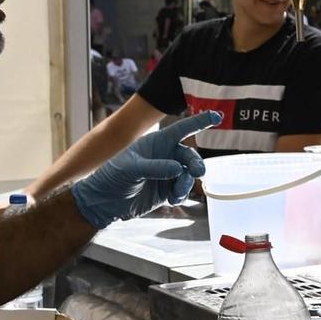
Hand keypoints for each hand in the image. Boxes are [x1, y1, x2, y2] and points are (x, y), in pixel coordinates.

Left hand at [71, 112, 218, 227]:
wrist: (103, 202)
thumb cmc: (111, 177)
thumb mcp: (131, 168)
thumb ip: (156, 167)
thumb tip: (179, 168)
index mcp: (156, 143)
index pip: (182, 129)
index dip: (200, 122)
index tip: (217, 117)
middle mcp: (164, 156)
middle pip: (190, 156)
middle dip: (196, 164)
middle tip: (197, 172)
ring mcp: (166, 174)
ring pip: (188, 175)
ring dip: (186, 183)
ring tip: (176, 192)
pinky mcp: (166, 191)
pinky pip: (183, 190)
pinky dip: (181, 195)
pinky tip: (172, 200)